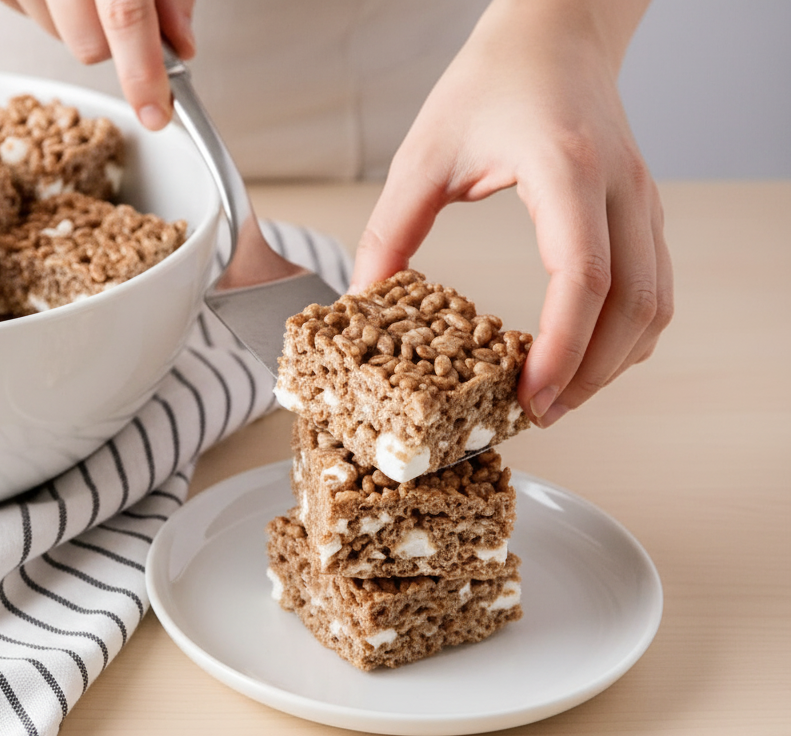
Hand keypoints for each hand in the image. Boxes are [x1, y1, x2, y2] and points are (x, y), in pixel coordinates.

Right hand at [0, 0, 195, 129]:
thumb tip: (180, 48)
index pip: (125, 16)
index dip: (142, 71)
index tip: (156, 114)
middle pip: (86, 44)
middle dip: (112, 46)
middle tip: (124, 18)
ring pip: (54, 35)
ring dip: (78, 25)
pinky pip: (25, 13)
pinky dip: (49, 9)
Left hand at [351, 0, 672, 427]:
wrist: (555, 32)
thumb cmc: (491, 81)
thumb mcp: (424, 153)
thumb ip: (391, 229)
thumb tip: (361, 300)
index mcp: (567, 171)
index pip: (582, 278)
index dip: (561, 349)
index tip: (529, 397)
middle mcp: (619, 188)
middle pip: (632, 307)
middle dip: (589, 375)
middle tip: (537, 414)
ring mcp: (642, 200)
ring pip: (655, 304)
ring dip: (614, 362)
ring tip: (559, 396)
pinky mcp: (644, 210)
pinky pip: (656, 287)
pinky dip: (628, 334)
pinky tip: (588, 356)